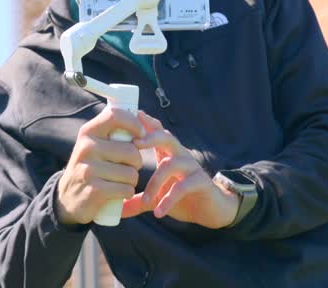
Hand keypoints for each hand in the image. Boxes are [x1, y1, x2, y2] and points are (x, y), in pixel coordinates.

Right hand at [55, 106, 144, 224]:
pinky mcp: (94, 191)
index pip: (115, 116)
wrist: (67, 199)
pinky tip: (116, 194)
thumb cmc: (89, 167)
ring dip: (131, 181)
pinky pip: (126, 189)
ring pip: (131, 173)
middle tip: (125, 167)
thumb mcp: (93, 145)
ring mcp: (89, 169)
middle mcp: (87, 148)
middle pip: (132, 151)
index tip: (141, 135)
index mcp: (88, 132)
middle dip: (136, 163)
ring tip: (118, 181)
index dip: (134, 124)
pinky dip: (126, 193)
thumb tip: (140, 114)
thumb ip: (111, 131)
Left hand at [121, 111, 238, 228]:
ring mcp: (191, 167)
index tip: (131, 115)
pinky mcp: (201, 181)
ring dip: (155, 183)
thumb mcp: (157, 199)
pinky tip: (159, 212)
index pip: (157, 132)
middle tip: (134, 143)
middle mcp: (180, 155)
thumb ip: (138, 201)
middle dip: (150, 138)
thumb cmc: (182, 198)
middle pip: (166, 138)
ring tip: (146, 200)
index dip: (145, 123)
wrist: (210, 210)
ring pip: (171, 164)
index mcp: (168, 154)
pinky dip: (169, 199)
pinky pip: (183, 186)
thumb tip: (117, 210)